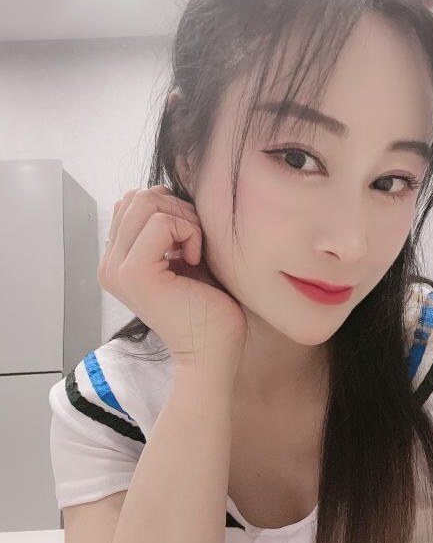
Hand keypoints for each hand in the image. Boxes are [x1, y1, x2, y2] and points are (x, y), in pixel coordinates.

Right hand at [97, 185, 246, 366]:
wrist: (212, 350)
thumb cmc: (207, 306)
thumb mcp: (182, 256)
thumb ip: (166, 226)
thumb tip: (166, 191)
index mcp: (117, 260)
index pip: (133, 201)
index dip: (169, 208)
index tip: (189, 240)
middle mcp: (110, 264)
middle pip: (137, 195)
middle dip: (176, 209)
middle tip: (195, 242)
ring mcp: (118, 269)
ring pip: (146, 201)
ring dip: (183, 219)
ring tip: (194, 250)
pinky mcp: (135, 273)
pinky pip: (161, 222)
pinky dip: (187, 231)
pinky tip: (194, 259)